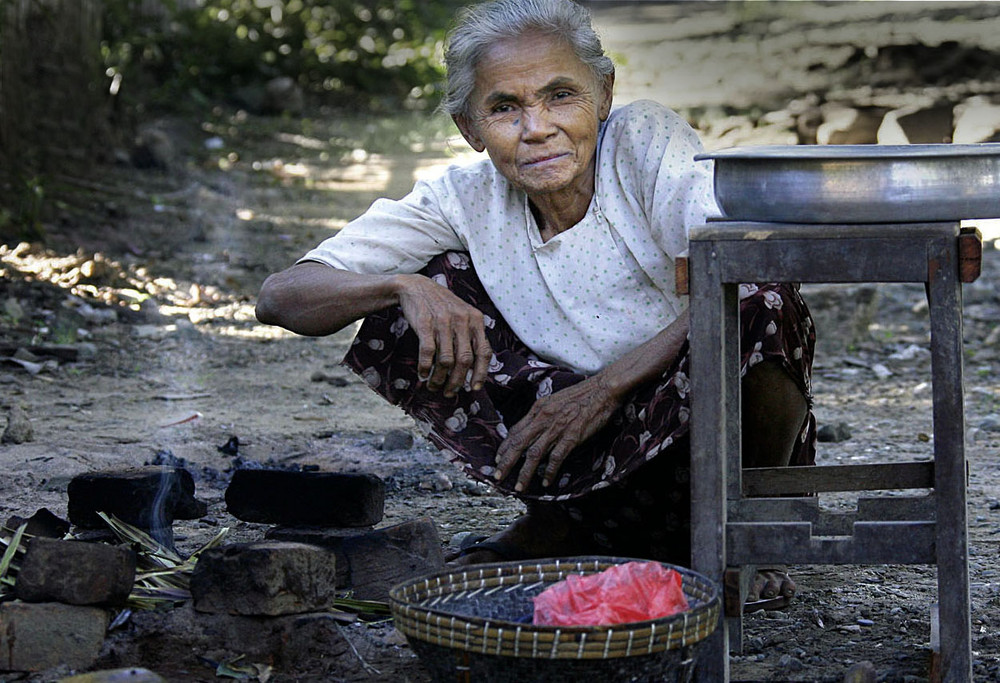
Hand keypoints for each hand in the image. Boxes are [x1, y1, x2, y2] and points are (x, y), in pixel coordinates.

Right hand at [395, 274, 492, 396]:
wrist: (416, 287)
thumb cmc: (442, 306)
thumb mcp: (463, 315)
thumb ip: (471, 336)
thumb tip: (474, 369)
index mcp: (476, 319)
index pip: (484, 352)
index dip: (481, 373)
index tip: (474, 388)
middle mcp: (462, 320)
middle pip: (464, 360)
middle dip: (457, 381)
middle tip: (450, 392)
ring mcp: (443, 322)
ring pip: (446, 360)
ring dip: (439, 378)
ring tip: (434, 386)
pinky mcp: (424, 323)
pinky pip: (427, 352)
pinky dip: (425, 367)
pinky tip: (423, 374)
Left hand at [494, 374, 619, 491]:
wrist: (602, 389)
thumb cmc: (581, 394)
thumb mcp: (554, 400)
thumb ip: (542, 414)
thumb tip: (533, 427)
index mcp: (538, 409)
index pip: (515, 431)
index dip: (505, 447)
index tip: (497, 460)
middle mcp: (544, 418)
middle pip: (519, 444)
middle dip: (506, 463)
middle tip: (497, 477)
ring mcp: (557, 428)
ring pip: (534, 454)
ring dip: (524, 473)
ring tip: (518, 487)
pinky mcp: (572, 436)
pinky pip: (556, 457)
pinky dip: (550, 471)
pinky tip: (545, 482)